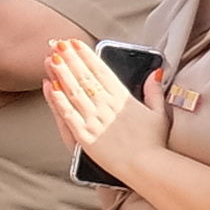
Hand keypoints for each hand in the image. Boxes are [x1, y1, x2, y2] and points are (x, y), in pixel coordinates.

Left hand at [42, 38, 148, 175]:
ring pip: (73, 92)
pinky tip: (50, 88)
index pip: (101, 71)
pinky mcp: (85, 136)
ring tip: (51, 59)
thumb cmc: (154, 142)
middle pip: (84, 77)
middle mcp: (106, 106)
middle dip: (70, 58)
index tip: (76, 43)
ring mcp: (94, 120)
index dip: (87, 55)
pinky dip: (58, 100)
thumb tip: (155, 73)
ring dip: (61, 74)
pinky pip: (68, 114)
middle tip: (58, 43)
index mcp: (123, 98)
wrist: (145, 166)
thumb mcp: (159, 113)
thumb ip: (154, 91)